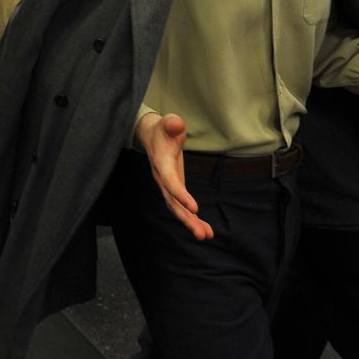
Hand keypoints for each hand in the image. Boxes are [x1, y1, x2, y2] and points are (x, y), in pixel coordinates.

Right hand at [134, 111, 211, 241]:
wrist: (152, 136)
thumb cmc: (164, 129)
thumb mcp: (168, 122)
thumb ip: (172, 124)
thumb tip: (176, 124)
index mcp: (162, 163)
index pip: (170, 181)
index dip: (181, 195)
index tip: (194, 208)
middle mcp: (163, 178)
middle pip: (173, 202)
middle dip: (186, 219)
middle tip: (201, 233)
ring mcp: (168, 185)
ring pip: (177, 209)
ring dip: (191, 223)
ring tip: (206, 236)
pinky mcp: (175, 188)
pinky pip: (182, 207)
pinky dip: (193, 219)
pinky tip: (205, 230)